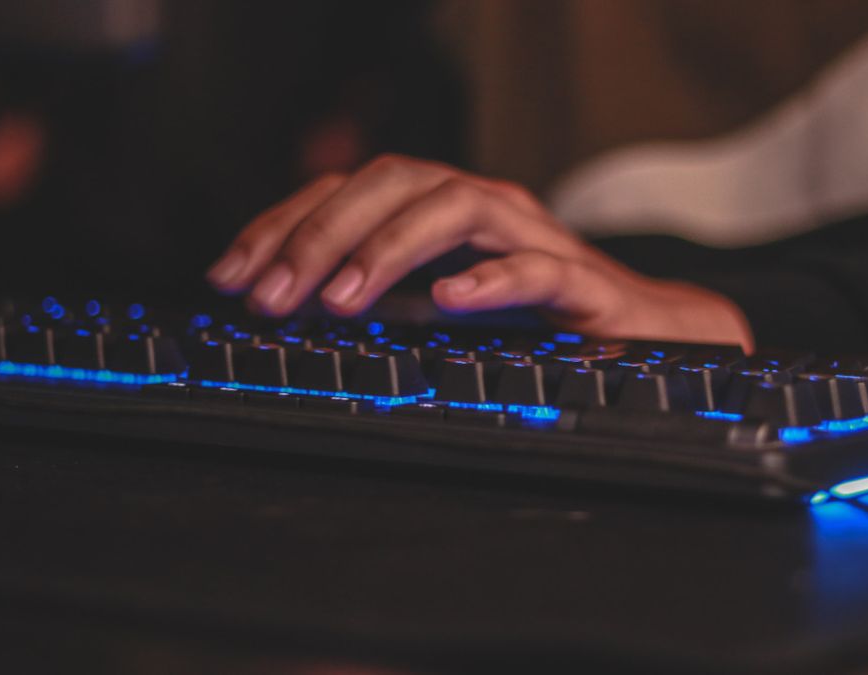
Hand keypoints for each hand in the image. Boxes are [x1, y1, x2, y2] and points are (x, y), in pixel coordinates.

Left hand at [206, 155, 753, 350]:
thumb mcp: (435, 297)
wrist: (639, 326)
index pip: (347, 191)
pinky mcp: (576, 277)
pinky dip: (488, 278)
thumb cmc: (534, 311)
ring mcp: (529, 233)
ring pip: (455, 207)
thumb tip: (289, 303)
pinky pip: (534, 267)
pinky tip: (448, 300)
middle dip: (319, 234)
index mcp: (439, 208)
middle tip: (270, 296)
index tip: (228, 275)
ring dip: (388, 248)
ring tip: (340, 299)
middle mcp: (481, 204)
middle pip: (392, 182)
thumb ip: (378, 290)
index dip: (282, 225)